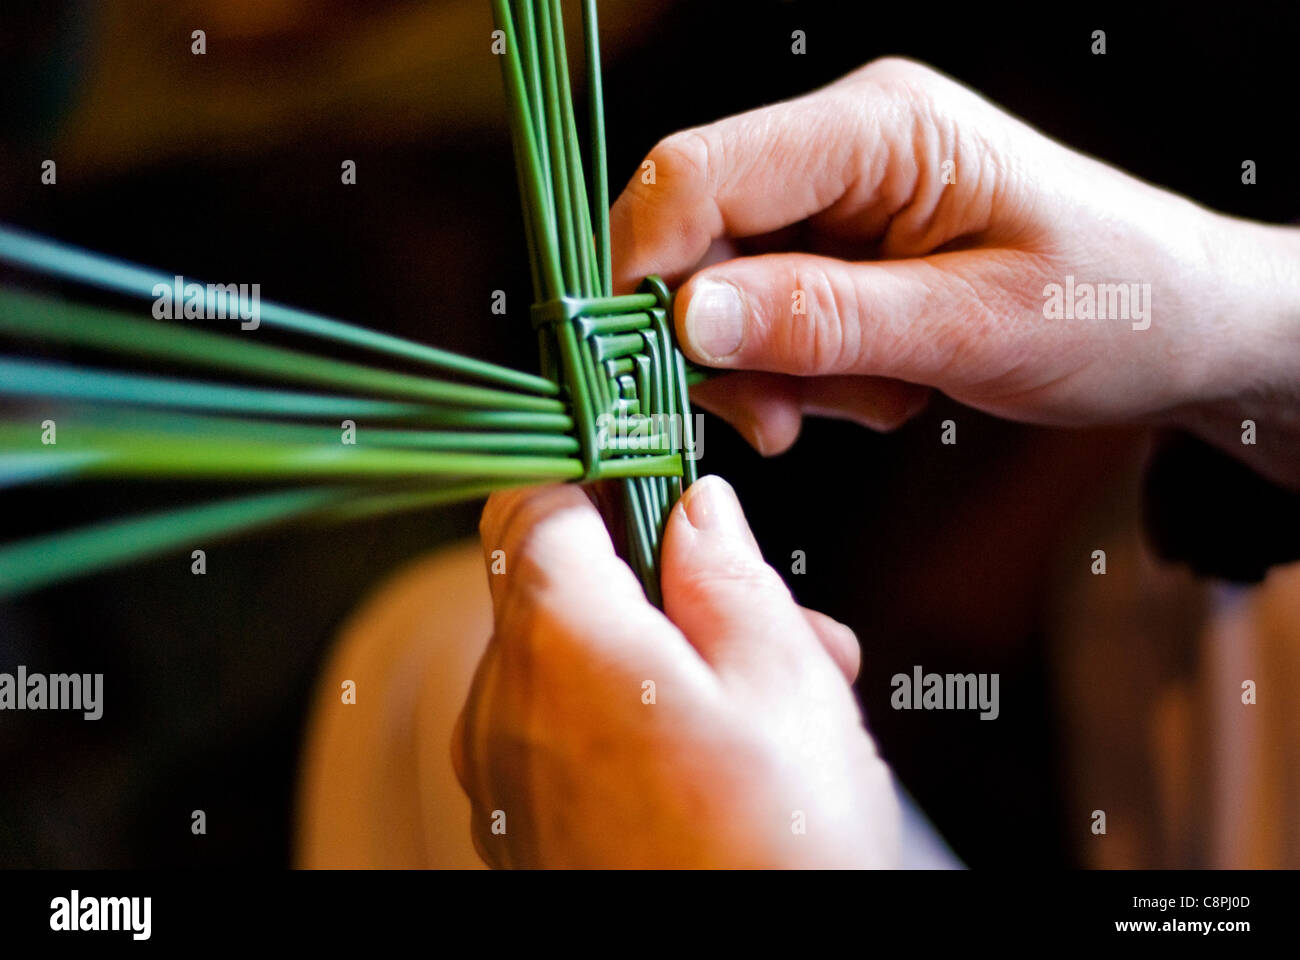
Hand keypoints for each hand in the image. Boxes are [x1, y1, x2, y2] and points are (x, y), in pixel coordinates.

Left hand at [453, 476, 898, 867]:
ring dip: (659, 658)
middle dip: (661, 584)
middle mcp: (504, 705)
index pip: (534, 500)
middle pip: (559, 585)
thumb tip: (698, 510)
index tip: (665, 484)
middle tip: (766, 622)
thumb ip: (728, 574)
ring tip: (767, 706)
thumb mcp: (785, 683)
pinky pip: (562, 737)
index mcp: (560, 641)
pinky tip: (716, 761)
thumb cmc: (773, 861)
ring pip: (571, 664)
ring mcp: (504, 777)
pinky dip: (629, 723)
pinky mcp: (523, 830)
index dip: (605, 476)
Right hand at [612, 58, 1299, 486]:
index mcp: (876, 128)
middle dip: (729, 348)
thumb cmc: (1111, 306)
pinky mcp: (842, 252)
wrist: (1178, 327)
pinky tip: (884, 391)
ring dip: (782, 374)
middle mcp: (841, 149)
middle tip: (791, 421)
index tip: (639, 368)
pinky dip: (807, 378)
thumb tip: (684, 317)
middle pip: (699, 242)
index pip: (700, 173)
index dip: (643, 267)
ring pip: (728, 296)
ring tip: (883, 399)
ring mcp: (837, 201)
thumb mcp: (972, 325)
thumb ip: (825, 320)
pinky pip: (771, 323)